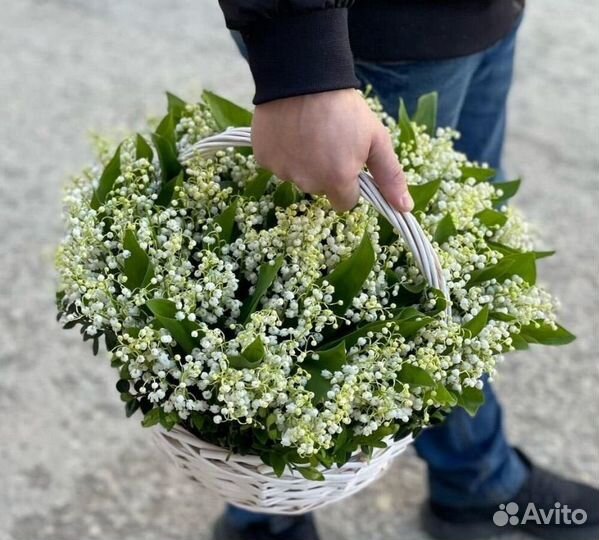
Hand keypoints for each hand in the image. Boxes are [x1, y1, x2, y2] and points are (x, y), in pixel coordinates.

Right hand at [251, 89, 413, 211]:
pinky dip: (283, 152)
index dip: (349, 184)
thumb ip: (389, 176)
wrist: (303, 76)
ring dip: (303, 163)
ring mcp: (283, 171)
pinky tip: (289, 131)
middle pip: (321, 189)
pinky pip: (277, 164)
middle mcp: (309, 182)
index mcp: (338, 180)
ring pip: (298, 177)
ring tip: (307, 132)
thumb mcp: (376, 139)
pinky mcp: (264, 159)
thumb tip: (405, 208)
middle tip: (328, 141)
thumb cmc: (344, 108)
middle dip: (326, 172)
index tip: (347, 163)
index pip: (345, 202)